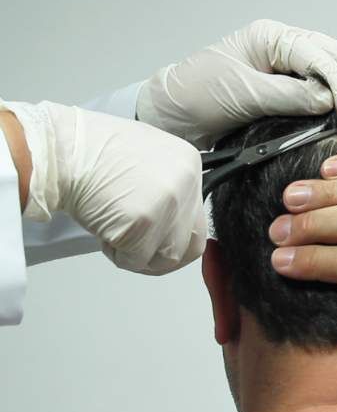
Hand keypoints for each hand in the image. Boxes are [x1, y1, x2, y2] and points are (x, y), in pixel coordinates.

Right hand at [2, 100, 205, 274]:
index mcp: (190, 165)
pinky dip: (120, 256)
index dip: (174, 235)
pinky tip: (105, 236)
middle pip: (191, 244)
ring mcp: (167, 203)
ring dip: (143, 258)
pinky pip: (138, 259)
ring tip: (119, 239)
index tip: (155, 237)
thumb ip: (170, 185)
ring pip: (169, 257)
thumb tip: (176, 219)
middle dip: (164, 255)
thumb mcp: (149, 157)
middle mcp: (186, 183)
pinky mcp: (143, 222)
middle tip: (140, 251)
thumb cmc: (94, 154)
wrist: (62, 151)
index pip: (199, 220)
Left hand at [136, 19, 336, 149]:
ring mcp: (282, 61)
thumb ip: (287, 95)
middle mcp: (280, 45)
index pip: (317, 59)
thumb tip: (327, 100)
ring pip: (333, 58)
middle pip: (333, 52)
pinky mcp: (282, 81)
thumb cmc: (194, 96)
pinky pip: (321, 75)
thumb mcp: (241, 95)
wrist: (168, 114)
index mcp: (270, 38)